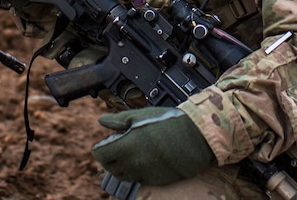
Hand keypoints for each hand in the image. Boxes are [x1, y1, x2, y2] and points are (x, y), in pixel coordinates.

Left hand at [91, 107, 214, 186]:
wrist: (195, 138)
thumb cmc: (168, 123)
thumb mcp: (140, 115)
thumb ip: (118, 120)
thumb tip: (102, 121)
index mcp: (126, 146)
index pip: (100, 155)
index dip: (100, 148)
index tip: (105, 143)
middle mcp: (133, 164)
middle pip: (110, 168)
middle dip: (110, 158)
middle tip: (118, 147)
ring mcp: (144, 174)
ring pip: (124, 176)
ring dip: (123, 166)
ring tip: (133, 153)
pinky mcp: (156, 180)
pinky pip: (140, 179)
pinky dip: (138, 171)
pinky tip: (147, 159)